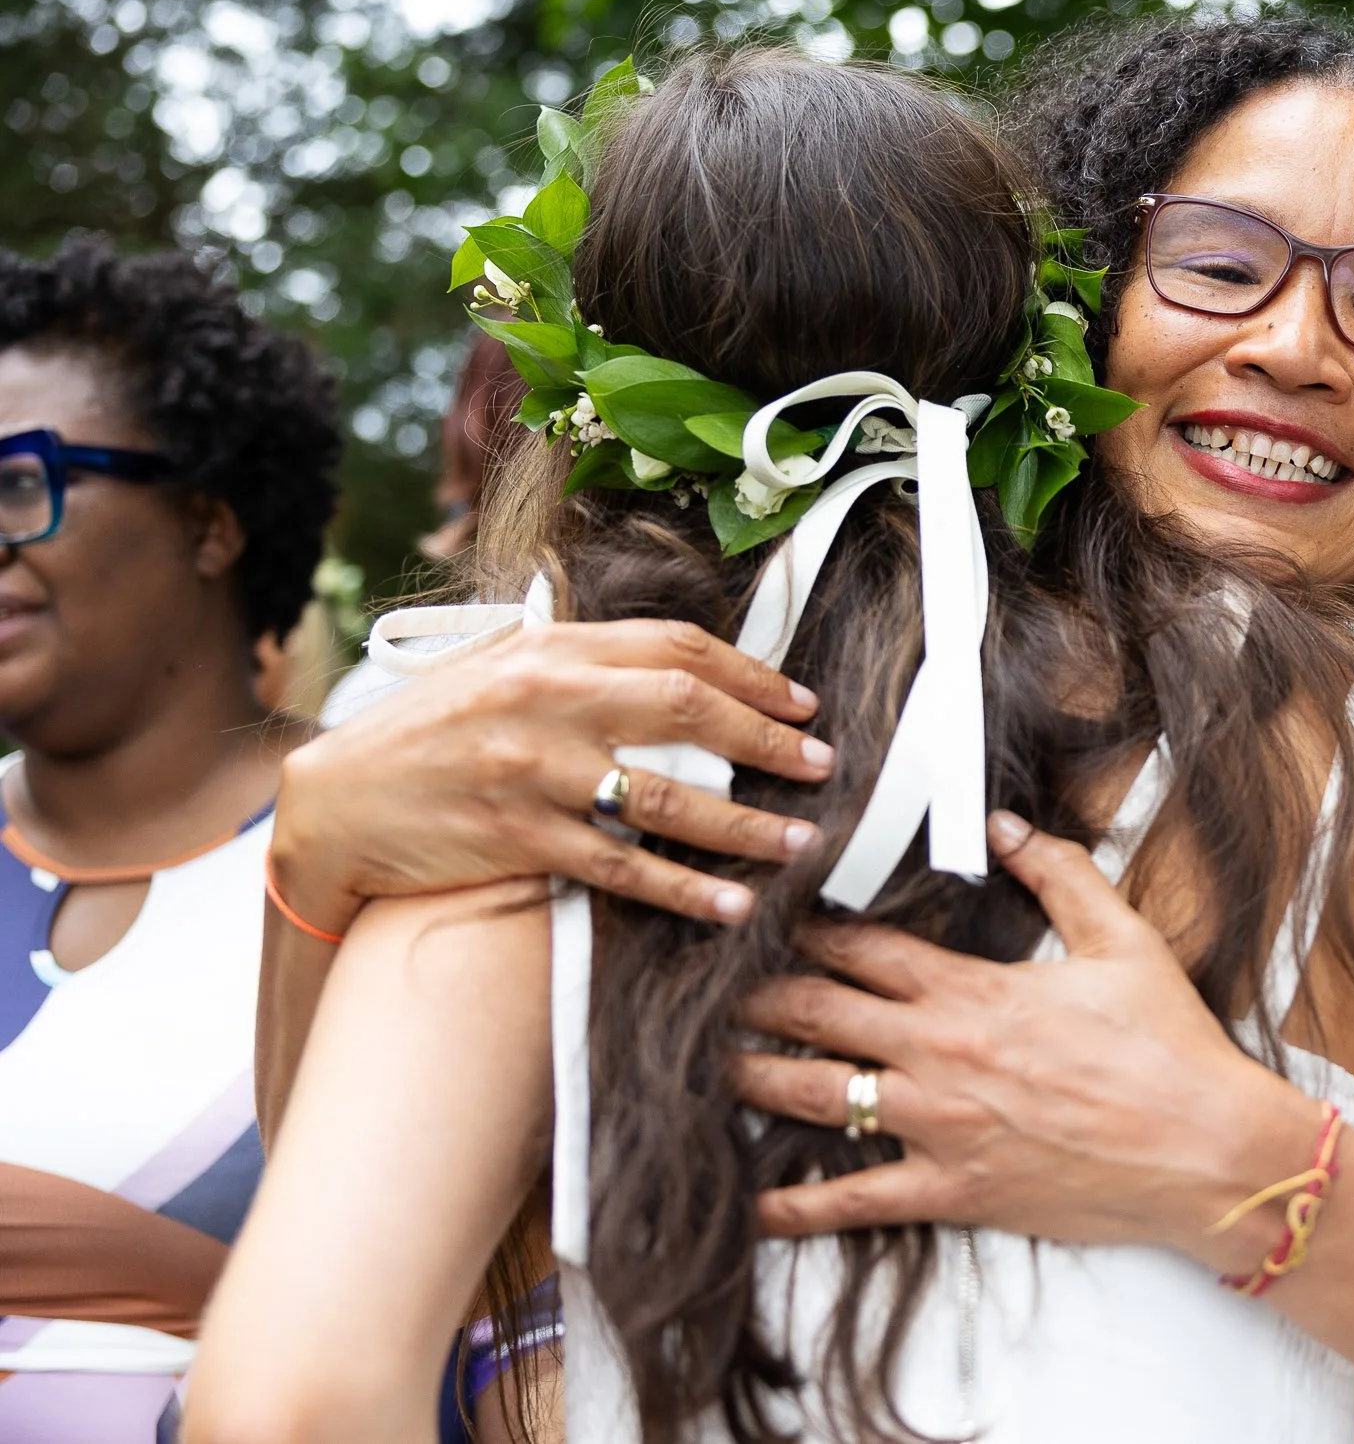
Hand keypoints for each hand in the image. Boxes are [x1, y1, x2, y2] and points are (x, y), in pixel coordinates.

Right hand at [271, 618, 832, 932]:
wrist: (334, 803)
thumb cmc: (430, 737)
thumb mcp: (500, 673)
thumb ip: (583, 667)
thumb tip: (684, 672)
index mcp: (549, 648)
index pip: (675, 647)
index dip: (751, 674)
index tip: (803, 706)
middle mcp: (546, 700)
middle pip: (686, 707)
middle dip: (767, 739)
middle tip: (822, 767)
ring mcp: (532, 770)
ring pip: (666, 795)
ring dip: (745, 824)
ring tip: (799, 843)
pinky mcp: (518, 838)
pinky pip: (622, 867)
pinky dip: (683, 889)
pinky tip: (729, 904)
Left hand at [732, 812, 1323, 1273]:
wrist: (1207, 1151)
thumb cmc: (1170, 1049)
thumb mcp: (1123, 939)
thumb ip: (1059, 872)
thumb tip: (1006, 825)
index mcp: (972, 990)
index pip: (860, 945)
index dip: (799, 924)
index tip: (759, 908)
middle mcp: (938, 1054)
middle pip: (814, 1012)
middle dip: (751, 992)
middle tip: (699, 981)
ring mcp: (938, 1127)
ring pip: (813, 1096)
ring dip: (750, 1077)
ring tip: (701, 1063)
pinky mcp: (952, 1191)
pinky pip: (854, 1200)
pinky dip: (795, 1205)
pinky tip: (750, 1203)